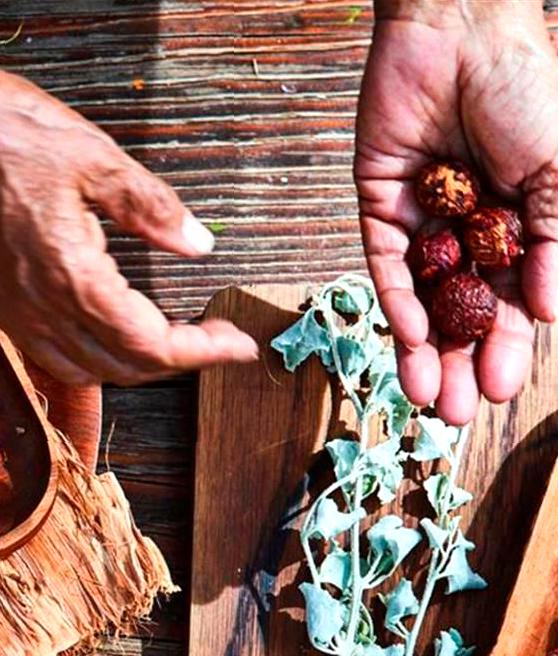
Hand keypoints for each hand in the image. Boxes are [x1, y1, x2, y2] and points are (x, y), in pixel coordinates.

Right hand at [0, 54, 257, 384]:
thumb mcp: (93, 156)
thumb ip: (151, 207)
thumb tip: (198, 244)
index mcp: (70, 275)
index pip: (151, 344)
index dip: (202, 351)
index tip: (237, 344)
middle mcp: (36, 307)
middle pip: (121, 367)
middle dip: (176, 359)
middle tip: (211, 337)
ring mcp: (6, 309)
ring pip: (82, 369)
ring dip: (131, 363)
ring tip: (166, 337)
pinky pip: (44, 352)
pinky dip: (86, 356)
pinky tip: (103, 329)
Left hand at [355, 1, 557, 423]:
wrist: (462, 31)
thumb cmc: (525, 91)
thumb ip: (557, 242)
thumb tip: (549, 314)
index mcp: (518, 224)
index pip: (511, 303)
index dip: (506, 347)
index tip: (500, 389)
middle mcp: (467, 229)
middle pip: (462, 310)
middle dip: (458, 361)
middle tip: (452, 411)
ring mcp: (422, 220)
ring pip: (421, 297)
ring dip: (422, 348)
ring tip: (423, 396)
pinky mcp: (379, 204)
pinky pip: (385, 261)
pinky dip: (397, 299)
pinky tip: (408, 339)